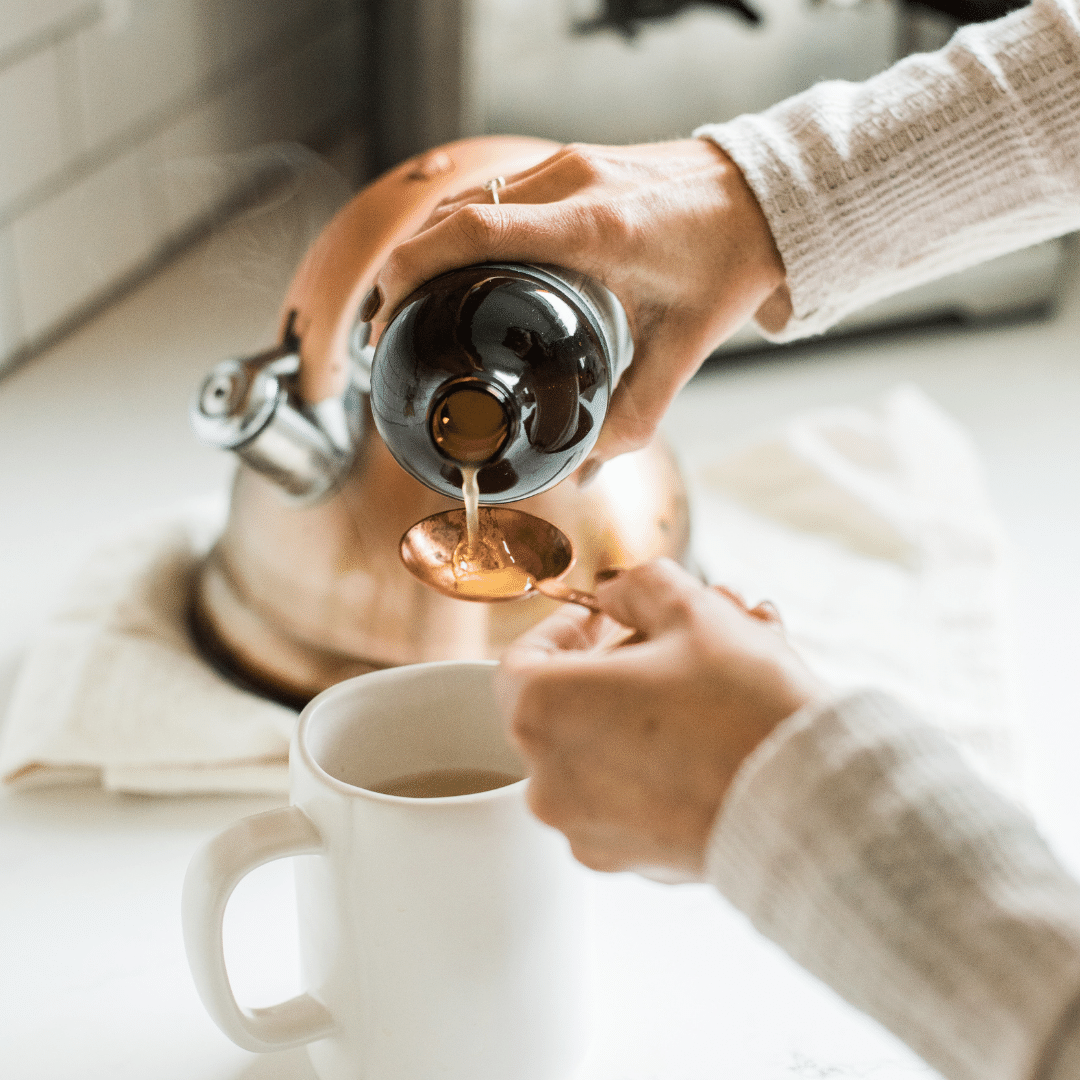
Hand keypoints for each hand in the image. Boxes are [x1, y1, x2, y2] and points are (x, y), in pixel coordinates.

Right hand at [365, 140, 789, 469]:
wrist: (769, 196)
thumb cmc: (730, 263)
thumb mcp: (685, 348)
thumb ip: (633, 417)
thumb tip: (581, 469)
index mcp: (593, 228)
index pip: (469, 233)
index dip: (409, 272)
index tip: (388, 321)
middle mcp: (571, 184)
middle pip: (450, 215)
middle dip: (404, 270)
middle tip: (393, 330)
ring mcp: (569, 164)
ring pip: (466, 198)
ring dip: (429, 248)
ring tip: (415, 305)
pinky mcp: (573, 160)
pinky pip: (495, 190)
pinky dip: (462, 229)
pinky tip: (461, 271)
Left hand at [495, 560, 825, 881]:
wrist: (808, 802)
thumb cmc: (743, 707)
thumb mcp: (692, 610)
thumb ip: (639, 587)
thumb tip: (620, 595)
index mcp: (544, 710)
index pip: (523, 657)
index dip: (567, 629)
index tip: (605, 620)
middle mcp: (548, 778)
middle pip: (563, 705)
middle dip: (616, 666)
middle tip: (670, 647)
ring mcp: (584, 826)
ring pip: (596, 750)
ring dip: (638, 712)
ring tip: (704, 688)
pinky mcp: (626, 859)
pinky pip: (623, 796)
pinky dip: (652, 764)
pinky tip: (706, 738)